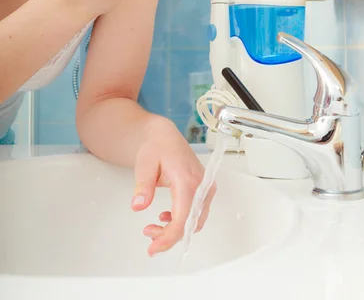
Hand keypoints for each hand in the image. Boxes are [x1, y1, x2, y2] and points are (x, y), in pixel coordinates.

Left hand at [131, 117, 215, 256]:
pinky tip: (165, 217)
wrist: (165, 136)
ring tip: (153, 227)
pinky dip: (182, 221)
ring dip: (175, 230)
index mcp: (187, 180)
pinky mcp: (204, 189)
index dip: (168, 238)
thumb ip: (143, 185)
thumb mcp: (144, 164)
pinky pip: (197, 213)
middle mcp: (202, 185)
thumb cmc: (156, 147)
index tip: (152, 248)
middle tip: (148, 234)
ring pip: (195, 221)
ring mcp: (206, 187)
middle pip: (191, 224)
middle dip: (170, 236)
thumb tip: (138, 205)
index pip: (183, 219)